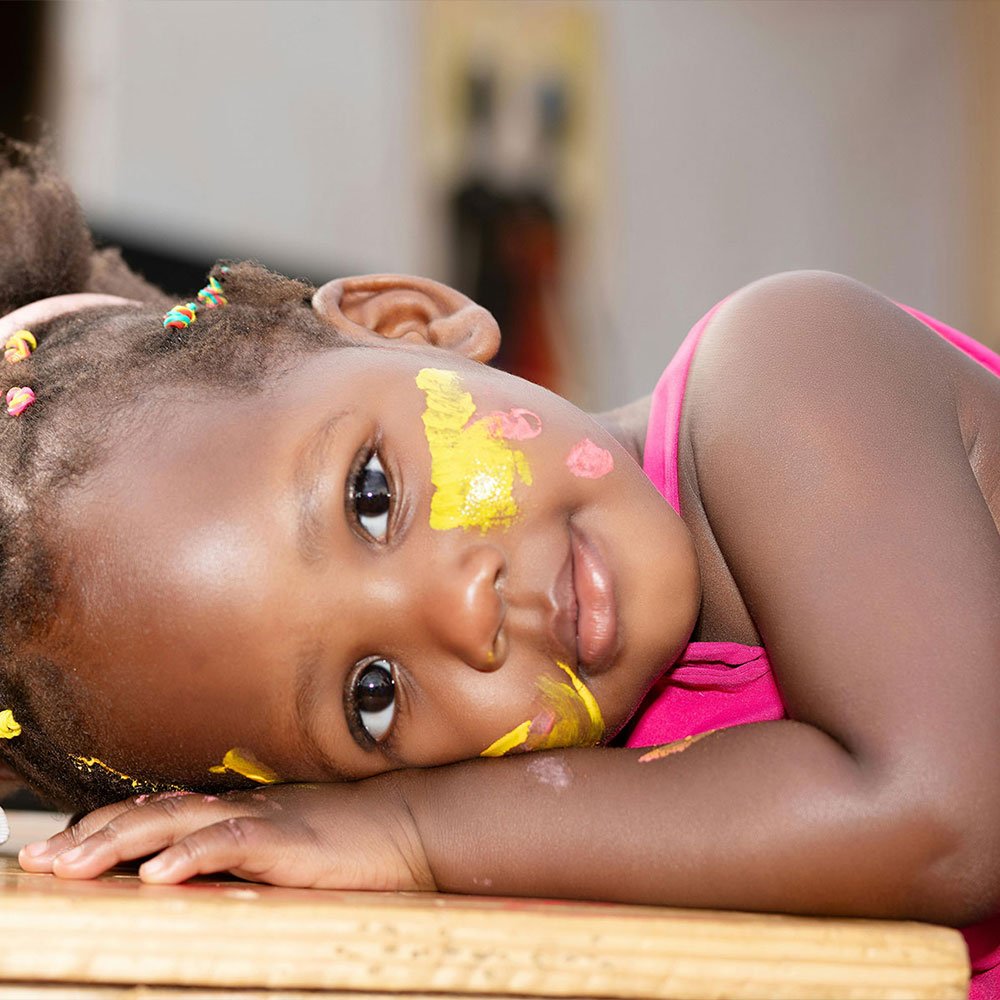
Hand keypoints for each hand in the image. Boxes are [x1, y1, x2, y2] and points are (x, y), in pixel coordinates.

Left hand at [17, 779, 433, 889]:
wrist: (406, 822)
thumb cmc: (348, 840)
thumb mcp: (283, 847)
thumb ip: (238, 855)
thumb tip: (188, 875)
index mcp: (233, 809)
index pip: (154, 813)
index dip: (102, 828)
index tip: (55, 849)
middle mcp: (236, 807)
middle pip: (148, 814)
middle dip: (88, 837)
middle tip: (37, 860)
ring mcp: (259, 819)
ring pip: (174, 823)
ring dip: (116, 844)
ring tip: (69, 866)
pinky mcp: (286, 838)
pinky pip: (230, 843)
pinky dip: (190, 855)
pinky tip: (157, 875)